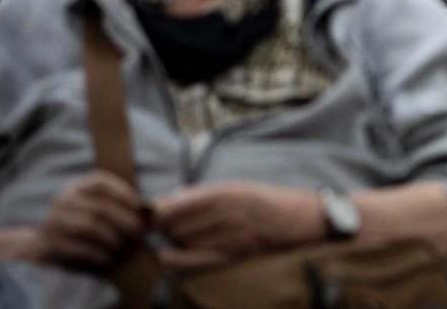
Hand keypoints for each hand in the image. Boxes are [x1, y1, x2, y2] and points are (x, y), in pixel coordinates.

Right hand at [26, 171, 144, 268]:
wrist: (49, 243)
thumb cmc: (88, 223)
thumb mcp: (103, 208)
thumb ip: (125, 207)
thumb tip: (153, 212)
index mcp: (78, 186)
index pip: (100, 183)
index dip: (123, 194)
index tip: (140, 208)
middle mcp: (64, 200)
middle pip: (99, 208)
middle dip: (124, 221)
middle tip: (139, 233)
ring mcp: (54, 221)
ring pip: (89, 228)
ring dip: (112, 238)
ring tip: (124, 247)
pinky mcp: (49, 243)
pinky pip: (78, 248)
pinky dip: (97, 254)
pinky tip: (108, 258)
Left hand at [153, 182, 322, 269]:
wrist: (301, 219)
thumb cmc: (269, 201)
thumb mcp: (240, 188)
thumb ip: (207, 193)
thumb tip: (172, 198)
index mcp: (230, 191)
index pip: (184, 202)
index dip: (160, 209)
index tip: (145, 211)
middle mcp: (231, 212)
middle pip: (182, 222)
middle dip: (163, 225)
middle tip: (153, 226)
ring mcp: (235, 234)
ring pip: (189, 239)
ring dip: (173, 239)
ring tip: (167, 236)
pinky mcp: (238, 253)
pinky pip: (202, 257)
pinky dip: (180, 257)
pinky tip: (165, 256)